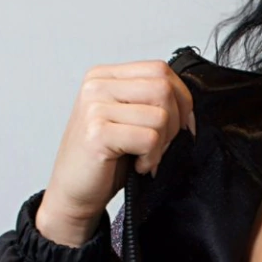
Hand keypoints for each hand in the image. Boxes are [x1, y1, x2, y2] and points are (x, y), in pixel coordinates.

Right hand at [42, 59, 196, 227]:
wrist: (73, 191)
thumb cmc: (103, 158)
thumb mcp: (128, 119)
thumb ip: (151, 101)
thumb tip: (188, 106)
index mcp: (105, 77)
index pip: (160, 70)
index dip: (181, 99)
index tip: (180, 125)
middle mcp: (96, 86)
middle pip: (163, 89)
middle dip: (174, 122)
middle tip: (159, 144)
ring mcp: (95, 107)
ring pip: (160, 116)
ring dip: (161, 144)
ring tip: (143, 155)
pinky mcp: (98, 132)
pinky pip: (149, 138)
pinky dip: (151, 158)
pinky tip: (136, 164)